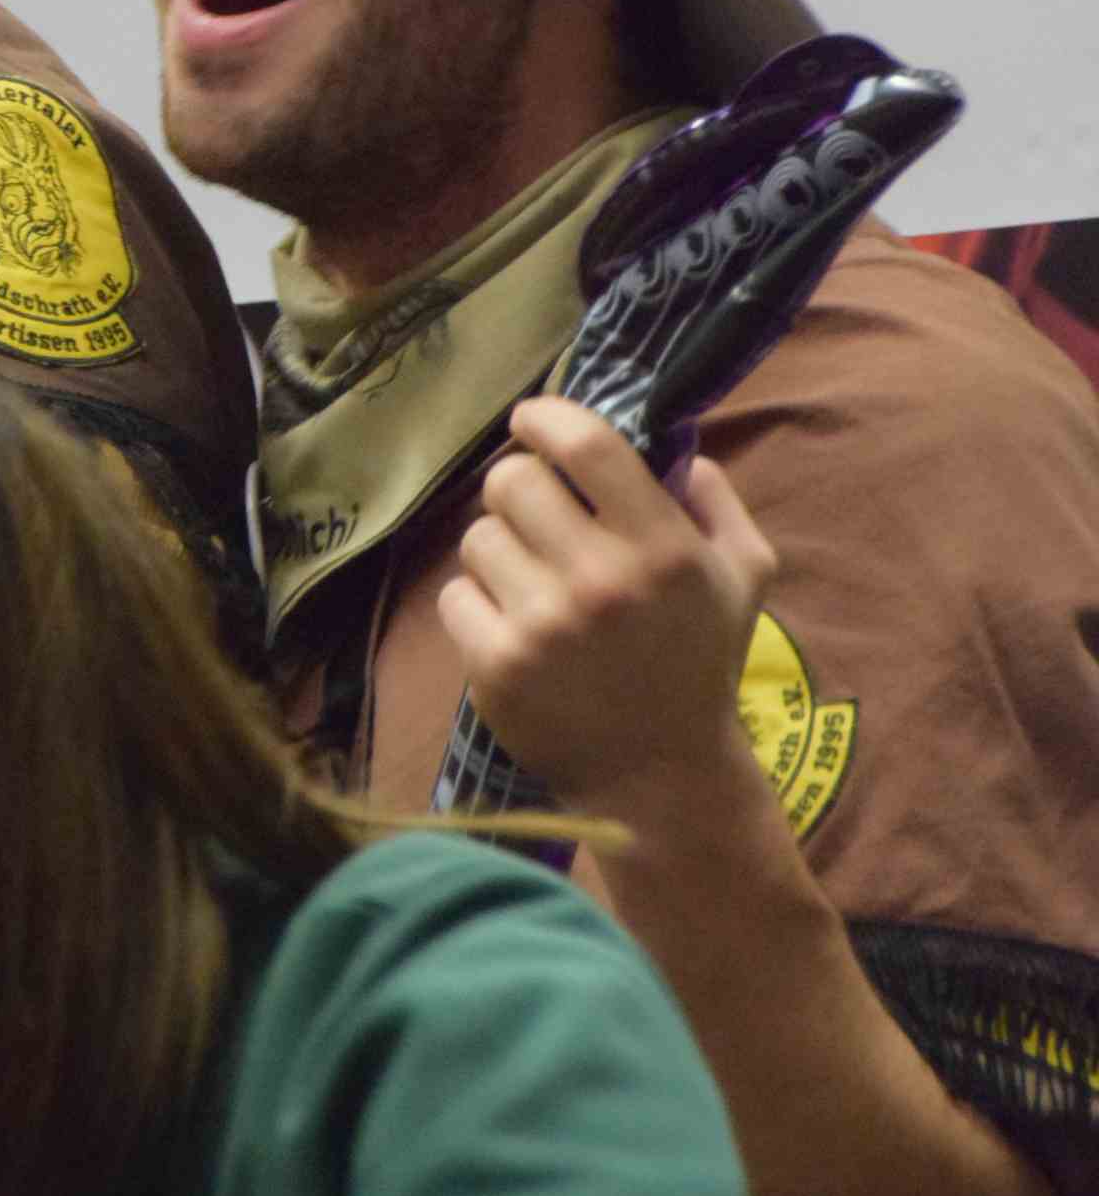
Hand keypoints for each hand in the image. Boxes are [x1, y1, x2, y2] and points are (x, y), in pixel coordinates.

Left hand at [436, 397, 774, 812]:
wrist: (661, 778)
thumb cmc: (700, 664)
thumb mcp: (743, 575)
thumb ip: (715, 497)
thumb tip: (671, 443)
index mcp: (663, 548)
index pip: (584, 444)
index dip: (545, 417)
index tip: (532, 420)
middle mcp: (601, 580)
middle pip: (511, 482)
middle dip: (520, 490)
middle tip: (537, 517)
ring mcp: (543, 625)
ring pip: (476, 537)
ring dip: (499, 552)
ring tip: (532, 583)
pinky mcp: (498, 666)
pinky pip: (453, 595)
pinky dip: (475, 605)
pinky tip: (512, 627)